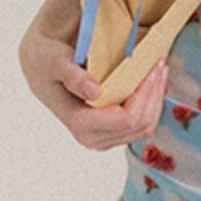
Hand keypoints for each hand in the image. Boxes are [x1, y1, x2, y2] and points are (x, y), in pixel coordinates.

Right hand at [18, 26, 168, 152]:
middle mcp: (92, 138)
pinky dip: (151, 103)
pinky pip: (142, 124)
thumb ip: (73, 77)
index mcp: (79, 123)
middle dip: (154, 93)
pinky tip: (152, 81)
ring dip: (156, 97)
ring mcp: (104, 139)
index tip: (153, 67)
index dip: (145, 93)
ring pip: (146, 126)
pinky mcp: (112, 133)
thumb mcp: (55, 61)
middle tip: (160, 63)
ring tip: (159, 69)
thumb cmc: (46, 61)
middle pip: (141, 124)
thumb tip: (95, 92)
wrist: (40, 68)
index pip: (126, 118)